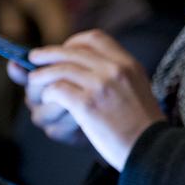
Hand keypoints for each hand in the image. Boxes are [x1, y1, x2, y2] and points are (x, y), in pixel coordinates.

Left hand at [24, 30, 165, 169]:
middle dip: (48, 54)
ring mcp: (101, 86)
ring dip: (41, 75)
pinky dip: (47, 93)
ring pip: (60, 69)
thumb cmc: (142, 123)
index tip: (64, 50)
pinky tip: (48, 99)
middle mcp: (115, 70)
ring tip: (34, 82)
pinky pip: (57, 89)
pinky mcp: (87, 105)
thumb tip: (84, 70)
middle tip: (34, 58)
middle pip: (72, 51)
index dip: (74, 42)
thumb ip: (114, 76)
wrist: (150, 146)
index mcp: (128, 64)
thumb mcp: (136, 88)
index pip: (96, 38)